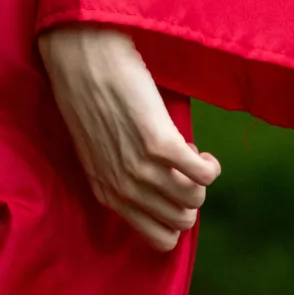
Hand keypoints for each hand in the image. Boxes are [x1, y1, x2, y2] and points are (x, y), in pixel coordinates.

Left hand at [38, 24, 220, 252]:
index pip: (158, 237)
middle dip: (190, 199)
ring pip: (195, 202)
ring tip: (190, 154)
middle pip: (181, 223)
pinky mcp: (160, 144)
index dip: (173, 215)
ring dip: (200, 181)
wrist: (83, 56)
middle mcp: (124, 188)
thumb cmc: (90, 95)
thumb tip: (155, 187)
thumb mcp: (96, 150)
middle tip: (181, 168)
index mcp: (106, 193)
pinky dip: (210, 166)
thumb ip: (119, 174)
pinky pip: (204, 176)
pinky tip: (200, 150)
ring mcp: (142, 169)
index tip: (170, 189)